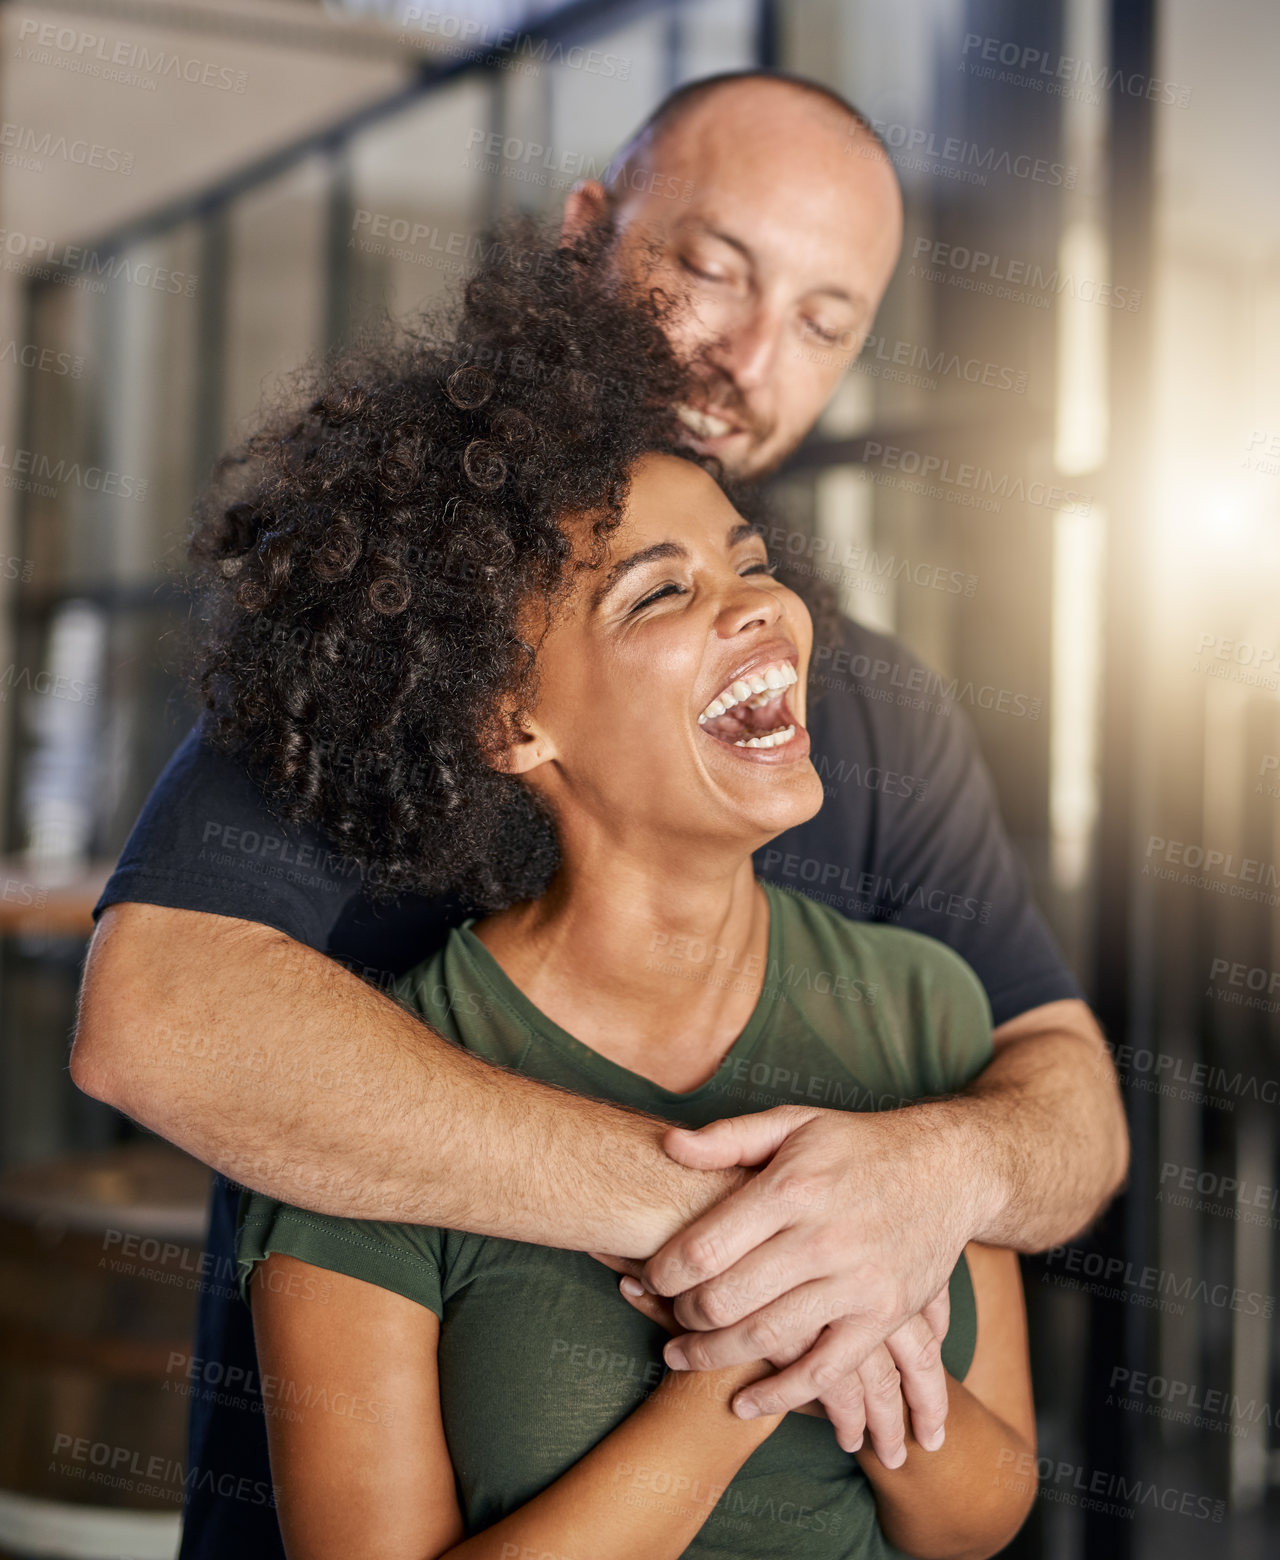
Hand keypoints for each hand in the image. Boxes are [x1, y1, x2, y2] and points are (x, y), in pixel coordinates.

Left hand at [637, 1104, 976, 1452]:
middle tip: (665, 1315)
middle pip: (729, 1297)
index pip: (706, 1246)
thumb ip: (729, 1138)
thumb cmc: (858, 1145)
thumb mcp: (794, 1123)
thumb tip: (668, 1145)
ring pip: (768, 1337)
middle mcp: (822, 1237)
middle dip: (684, 1315)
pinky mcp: (883, 1316)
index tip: (648, 1277)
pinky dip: (779, 1395)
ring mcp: (857, 1282)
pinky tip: (743, 1401)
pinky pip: (824, 1371)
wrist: (949, 1169)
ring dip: (713, 1357)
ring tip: (681, 1356)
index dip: (665, 1271)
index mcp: (791, 1188)